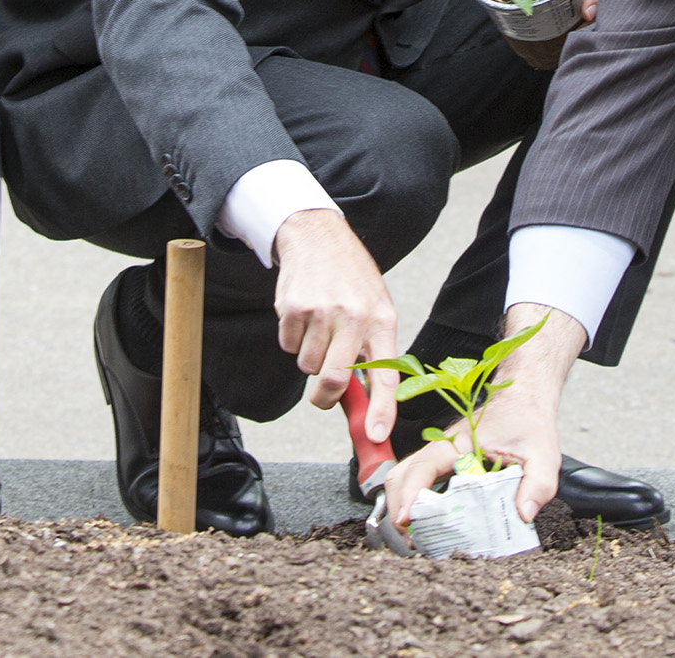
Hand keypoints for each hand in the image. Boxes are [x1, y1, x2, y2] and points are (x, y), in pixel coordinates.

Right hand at [274, 209, 401, 432]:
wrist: (319, 237)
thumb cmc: (352, 279)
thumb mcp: (376, 308)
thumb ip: (372, 352)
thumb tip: (366, 404)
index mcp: (382, 320)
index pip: (385, 375)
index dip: (382, 410)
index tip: (377, 436)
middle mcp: (354, 316)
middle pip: (333, 380)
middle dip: (324, 397)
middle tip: (323, 396)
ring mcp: (321, 312)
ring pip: (307, 366)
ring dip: (310, 357)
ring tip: (320, 328)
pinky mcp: (293, 309)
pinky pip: (288, 346)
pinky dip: (293, 339)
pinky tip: (305, 315)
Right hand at [381, 304, 580, 524]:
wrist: (523, 400)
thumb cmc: (528, 422)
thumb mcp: (543, 455)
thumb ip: (538, 485)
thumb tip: (523, 515)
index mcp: (458, 442)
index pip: (422, 467)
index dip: (410, 495)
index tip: (407, 521)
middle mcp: (441, 448)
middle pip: (401, 476)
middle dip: (399, 510)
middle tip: (413, 541)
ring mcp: (440, 456)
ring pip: (405, 480)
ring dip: (404, 508)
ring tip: (419, 540)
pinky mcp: (445, 465)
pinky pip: (420, 483)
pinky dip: (416, 504)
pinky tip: (431, 526)